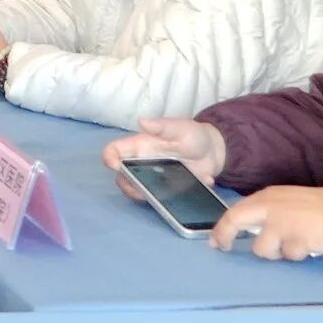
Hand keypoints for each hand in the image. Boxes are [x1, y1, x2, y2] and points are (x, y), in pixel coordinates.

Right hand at [104, 116, 229, 199]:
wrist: (214, 151)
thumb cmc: (192, 135)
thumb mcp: (179, 128)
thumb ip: (162, 126)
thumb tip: (142, 121)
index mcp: (140, 146)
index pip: (114, 151)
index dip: (109, 158)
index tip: (115, 166)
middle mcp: (142, 164)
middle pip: (122, 177)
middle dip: (127, 184)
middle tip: (142, 187)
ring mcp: (153, 180)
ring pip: (138, 192)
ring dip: (146, 196)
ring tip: (164, 193)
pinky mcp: (167, 192)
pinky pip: (161, 200)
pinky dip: (173, 199)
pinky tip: (196, 185)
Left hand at [212, 185, 322, 260]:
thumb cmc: (317, 208)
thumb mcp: (287, 202)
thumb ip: (269, 213)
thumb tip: (251, 230)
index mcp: (267, 197)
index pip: (235, 210)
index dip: (222, 226)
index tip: (215, 241)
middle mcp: (270, 207)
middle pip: (236, 220)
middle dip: (225, 235)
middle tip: (223, 247)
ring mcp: (282, 223)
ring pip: (263, 248)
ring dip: (276, 252)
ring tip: (293, 245)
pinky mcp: (296, 238)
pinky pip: (289, 255)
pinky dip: (297, 254)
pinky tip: (309, 245)